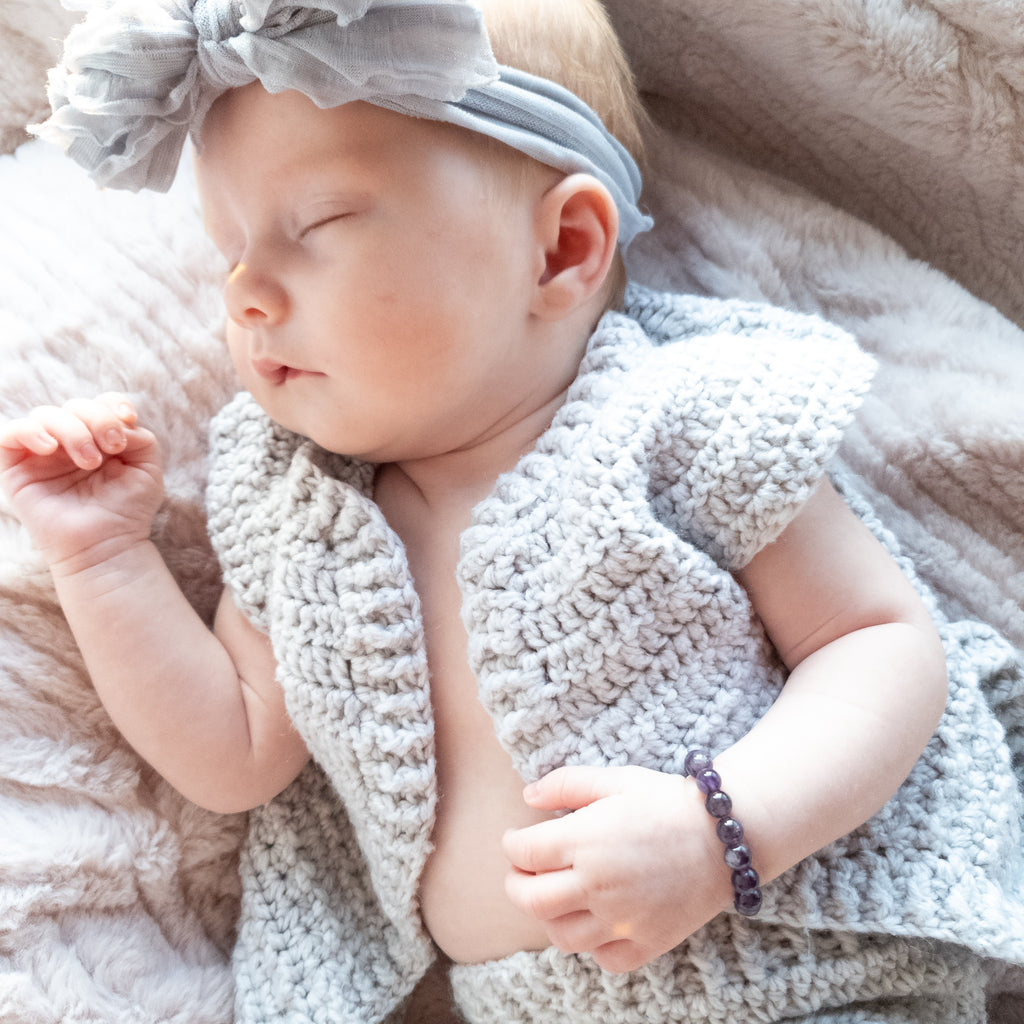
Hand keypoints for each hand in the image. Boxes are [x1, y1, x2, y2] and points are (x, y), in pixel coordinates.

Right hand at [0, 394, 162, 571]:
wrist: (106, 545)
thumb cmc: (127, 510)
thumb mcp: (147, 468)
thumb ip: (141, 437)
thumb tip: (120, 421)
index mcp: (99, 439)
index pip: (99, 404)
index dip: (112, 404)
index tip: (128, 419)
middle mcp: (69, 442)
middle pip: (76, 406)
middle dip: (98, 420)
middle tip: (112, 448)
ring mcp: (42, 454)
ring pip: (46, 415)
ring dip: (73, 430)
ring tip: (90, 462)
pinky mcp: (16, 469)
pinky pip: (10, 433)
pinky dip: (30, 431)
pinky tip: (50, 448)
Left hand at [502, 765, 732, 972]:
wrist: (725, 834)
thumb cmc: (667, 801)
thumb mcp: (615, 779)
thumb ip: (566, 784)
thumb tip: (527, 797)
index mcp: (587, 840)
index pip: (524, 853)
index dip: (512, 846)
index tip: (515, 840)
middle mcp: (599, 884)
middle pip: (531, 900)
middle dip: (516, 885)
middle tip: (521, 873)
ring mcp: (623, 920)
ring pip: (561, 936)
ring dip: (548, 917)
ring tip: (556, 895)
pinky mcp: (646, 944)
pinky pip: (602, 958)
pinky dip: (591, 944)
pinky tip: (594, 919)